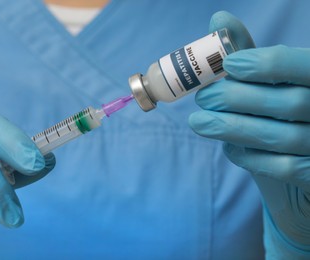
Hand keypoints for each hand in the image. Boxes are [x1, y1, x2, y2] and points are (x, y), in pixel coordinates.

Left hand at [189, 11, 309, 256]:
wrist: (301, 165)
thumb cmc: (280, 113)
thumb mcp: (269, 80)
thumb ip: (248, 52)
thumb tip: (218, 19)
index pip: (306, 66)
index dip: (268, 64)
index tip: (230, 65)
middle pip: (290, 103)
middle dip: (238, 99)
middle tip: (203, 98)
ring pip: (281, 137)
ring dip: (232, 128)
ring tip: (198, 122)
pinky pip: (283, 168)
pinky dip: (250, 157)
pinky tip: (230, 148)